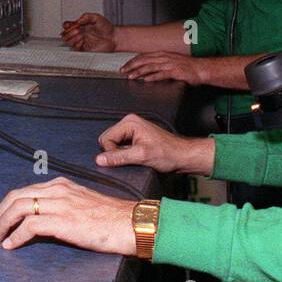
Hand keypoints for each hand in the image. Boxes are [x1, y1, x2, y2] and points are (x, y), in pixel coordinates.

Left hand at [0, 177, 136, 254]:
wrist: (129, 223)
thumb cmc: (110, 218)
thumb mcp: (82, 204)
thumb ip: (63, 206)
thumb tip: (45, 220)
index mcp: (61, 185)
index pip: (25, 190)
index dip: (8, 205)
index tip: (2, 218)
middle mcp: (57, 190)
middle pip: (16, 196)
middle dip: (0, 213)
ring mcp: (59, 203)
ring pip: (18, 208)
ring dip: (3, 224)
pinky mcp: (62, 220)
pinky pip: (29, 225)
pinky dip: (16, 236)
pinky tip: (11, 245)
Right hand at [61, 13, 117, 51]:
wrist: (114, 37)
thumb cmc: (107, 28)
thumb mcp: (97, 17)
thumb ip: (86, 16)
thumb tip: (77, 21)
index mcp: (81, 26)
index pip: (68, 26)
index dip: (66, 26)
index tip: (69, 25)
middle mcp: (80, 34)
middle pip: (66, 34)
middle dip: (69, 32)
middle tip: (77, 30)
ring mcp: (82, 42)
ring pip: (69, 42)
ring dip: (73, 38)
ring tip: (81, 35)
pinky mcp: (85, 49)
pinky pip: (76, 48)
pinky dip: (77, 44)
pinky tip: (82, 41)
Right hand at [96, 113, 214, 174]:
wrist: (182, 156)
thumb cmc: (167, 154)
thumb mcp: (141, 156)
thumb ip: (119, 157)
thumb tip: (99, 160)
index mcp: (129, 122)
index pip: (105, 139)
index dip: (112, 153)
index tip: (127, 160)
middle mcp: (129, 122)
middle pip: (107, 140)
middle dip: (116, 153)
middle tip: (132, 159)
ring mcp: (131, 129)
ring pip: (113, 145)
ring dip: (121, 154)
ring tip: (136, 158)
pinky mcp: (134, 137)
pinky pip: (120, 146)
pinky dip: (125, 154)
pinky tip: (137, 157)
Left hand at [120, 50, 205, 84]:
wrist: (201, 69)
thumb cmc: (187, 67)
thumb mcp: (171, 62)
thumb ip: (160, 65)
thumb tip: (148, 71)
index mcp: (163, 54)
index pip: (144, 56)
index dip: (133, 61)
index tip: (125, 66)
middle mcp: (165, 57)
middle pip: (144, 60)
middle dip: (132, 65)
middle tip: (123, 71)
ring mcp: (170, 64)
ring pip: (151, 66)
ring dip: (139, 72)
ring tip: (131, 76)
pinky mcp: (175, 71)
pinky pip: (162, 74)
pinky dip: (153, 76)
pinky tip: (146, 80)